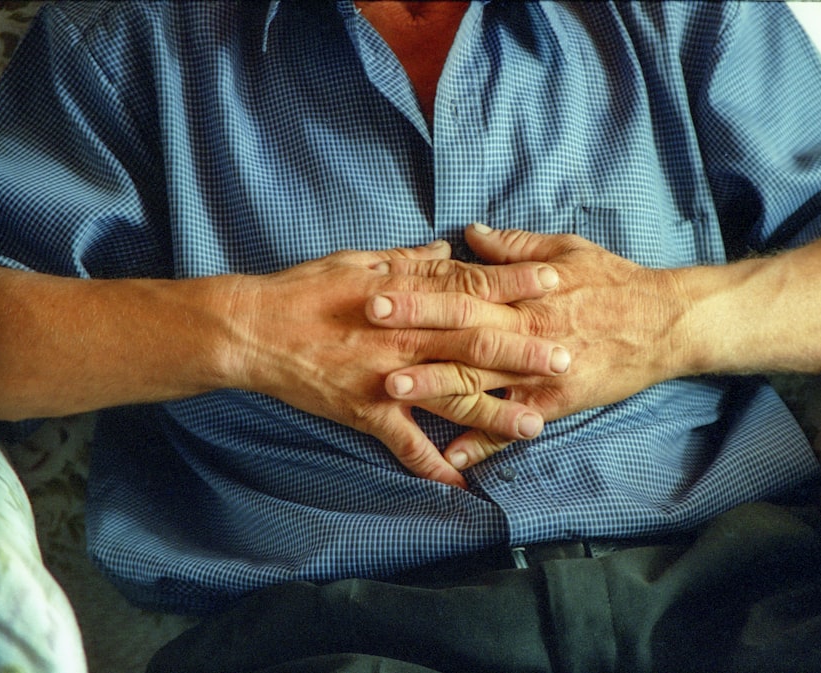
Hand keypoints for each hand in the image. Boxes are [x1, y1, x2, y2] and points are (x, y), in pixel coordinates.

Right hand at [226, 240, 567, 487]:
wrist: (253, 330)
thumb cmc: (305, 290)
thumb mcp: (359, 261)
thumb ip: (410, 259)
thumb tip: (450, 249)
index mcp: (406, 296)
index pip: (471, 286)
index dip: (514, 284)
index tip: (554, 281)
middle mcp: (404, 337)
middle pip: (475, 345)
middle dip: (523, 352)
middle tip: (567, 359)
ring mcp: (387, 377)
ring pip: (452, 398)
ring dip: (494, 413)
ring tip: (535, 425)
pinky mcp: (366, 411)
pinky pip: (404, 444)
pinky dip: (432, 465)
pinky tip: (461, 482)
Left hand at [369, 224, 688, 469]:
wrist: (667, 322)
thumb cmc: (615, 281)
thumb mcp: (567, 250)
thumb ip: (515, 247)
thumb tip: (470, 234)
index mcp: (524, 292)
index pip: (461, 288)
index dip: (418, 290)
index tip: (377, 287)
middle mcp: (527, 330)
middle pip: (460, 331)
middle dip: (412, 332)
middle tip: (365, 332)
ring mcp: (541, 369)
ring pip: (480, 380)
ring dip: (434, 386)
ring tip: (391, 392)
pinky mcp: (558, 400)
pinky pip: (515, 424)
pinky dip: (483, 441)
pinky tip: (451, 457)